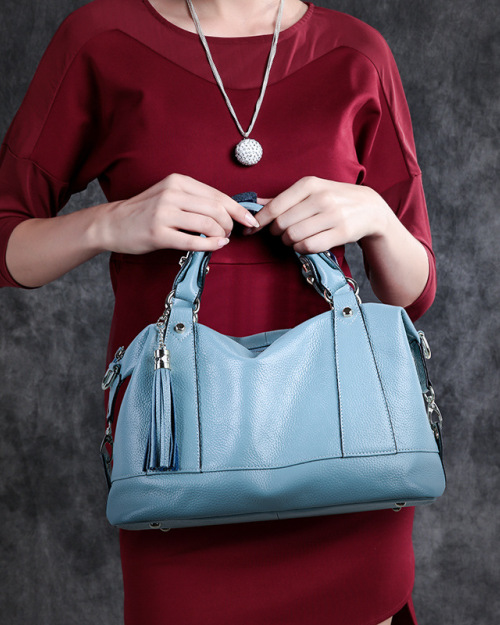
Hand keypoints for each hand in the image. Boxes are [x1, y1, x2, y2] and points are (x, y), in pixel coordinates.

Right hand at [100, 173, 259, 253]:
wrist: (113, 224)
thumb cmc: (146, 211)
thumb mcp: (171, 195)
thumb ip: (196, 200)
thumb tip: (230, 210)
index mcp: (178, 181)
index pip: (218, 195)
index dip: (239, 209)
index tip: (251, 220)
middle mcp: (172, 194)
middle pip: (217, 209)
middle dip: (231, 224)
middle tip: (231, 233)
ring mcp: (164, 213)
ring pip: (208, 224)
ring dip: (221, 235)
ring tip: (220, 239)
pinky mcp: (158, 233)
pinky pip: (193, 241)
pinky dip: (210, 245)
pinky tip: (216, 246)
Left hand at [243, 176, 390, 253]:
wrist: (370, 208)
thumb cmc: (334, 199)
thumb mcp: (311, 191)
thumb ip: (283, 198)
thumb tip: (255, 203)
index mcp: (310, 184)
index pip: (275, 207)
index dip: (260, 221)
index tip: (251, 229)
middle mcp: (321, 197)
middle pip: (282, 224)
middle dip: (276, 232)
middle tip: (281, 233)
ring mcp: (333, 215)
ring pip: (294, 236)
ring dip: (288, 242)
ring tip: (293, 239)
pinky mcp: (342, 232)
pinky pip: (309, 246)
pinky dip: (301, 249)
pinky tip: (304, 244)